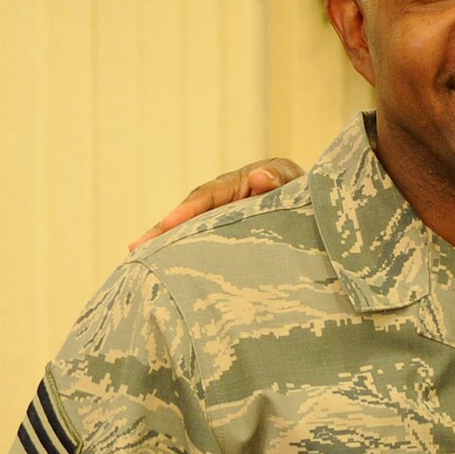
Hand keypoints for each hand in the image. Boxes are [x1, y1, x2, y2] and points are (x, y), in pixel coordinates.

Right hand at [128, 158, 304, 250]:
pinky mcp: (225, 239)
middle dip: (162, 231)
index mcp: (239, 182)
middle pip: (189, 215)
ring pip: (190, 232)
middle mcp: (224, 200)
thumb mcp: (295, 181)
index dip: (187, 210)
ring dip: (165, 246)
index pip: (208, 196)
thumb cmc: (304, 194)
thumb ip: (280, 178)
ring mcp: (222, 220)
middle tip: (136, 248)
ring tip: (138, 263)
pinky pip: (201, 246)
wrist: (318, 211)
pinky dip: (182, 257)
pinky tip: (161, 275)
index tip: (167, 225)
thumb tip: (259, 179)